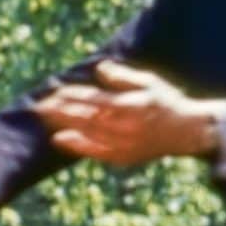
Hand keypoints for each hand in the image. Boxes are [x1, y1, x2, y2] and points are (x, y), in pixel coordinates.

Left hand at [34, 59, 219, 165]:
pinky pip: (95, 151)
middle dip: (58, 110)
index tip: (52, 90)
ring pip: (86, 133)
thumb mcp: (150, 82)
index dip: (70, 95)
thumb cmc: (168, 102)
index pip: (91, 99)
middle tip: (38, 106)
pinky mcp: (124, 156)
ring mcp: (123, 144)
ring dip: (63, 125)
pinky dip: (76, 145)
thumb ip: (124, 76)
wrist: (188, 131)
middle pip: (83, 116)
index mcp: (128, 105)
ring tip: (44, 118)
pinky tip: (59, 139)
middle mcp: (123, 126)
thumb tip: (100, 69)